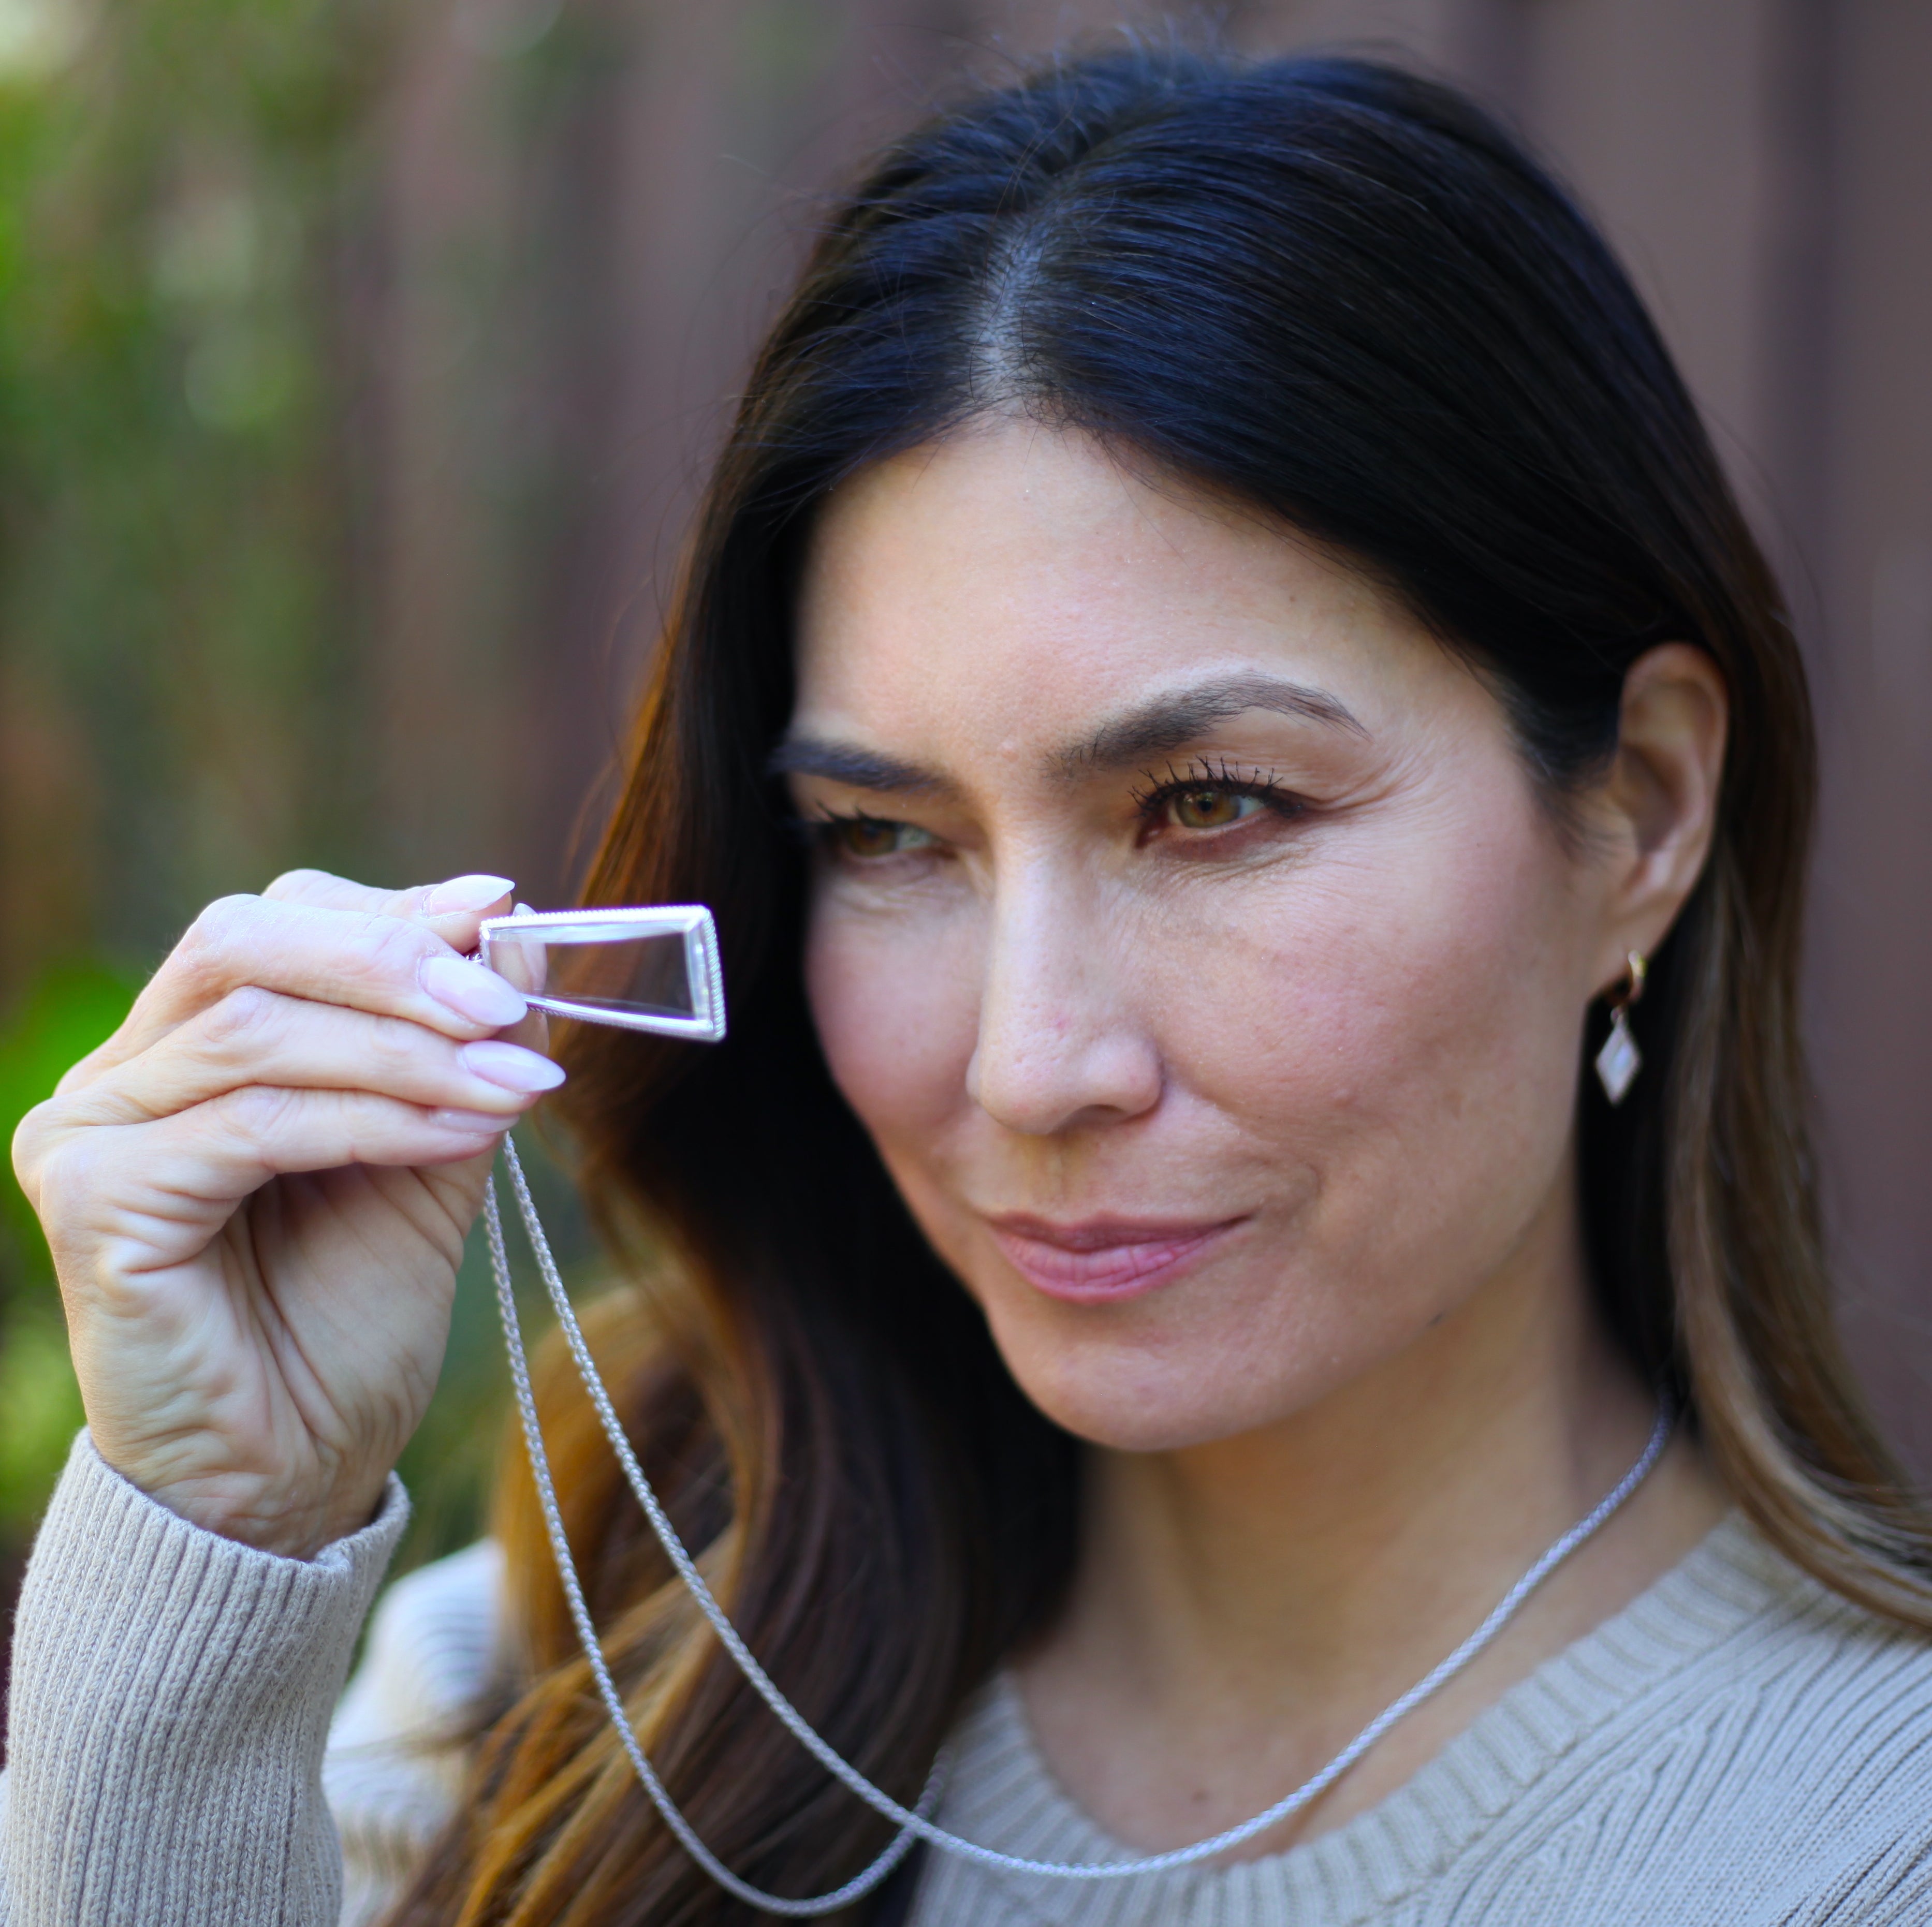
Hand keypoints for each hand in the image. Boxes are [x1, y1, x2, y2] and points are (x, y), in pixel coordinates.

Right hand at [10, 870, 561, 1557]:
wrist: (295, 1468)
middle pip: (243, 944)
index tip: (503, 914)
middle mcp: (119, 1073)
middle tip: (508, 1002)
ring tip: (514, 1081)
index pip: (274, 924)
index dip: (393, 914)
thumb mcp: (429, 1147)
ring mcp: (89, 1131)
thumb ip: (455, 1041)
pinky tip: (461, 1137)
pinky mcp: (95, 1203)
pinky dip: (374, 1119)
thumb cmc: (349, 1312)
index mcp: (186, 1046)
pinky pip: (253, 1126)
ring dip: (409, 1050)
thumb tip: (508, 919)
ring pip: (256, 1031)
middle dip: (393, 961)